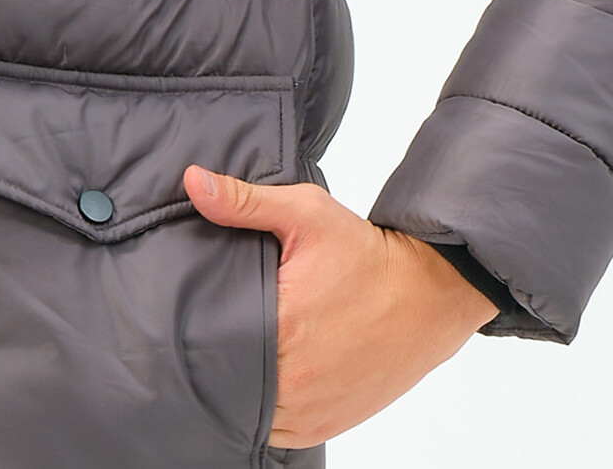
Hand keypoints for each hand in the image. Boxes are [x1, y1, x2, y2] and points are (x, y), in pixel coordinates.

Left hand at [183, 164, 500, 449]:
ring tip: (231, 352)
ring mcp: (311, 410)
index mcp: (283, 328)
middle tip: (206, 328)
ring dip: (237, 387)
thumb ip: (243, 202)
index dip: (192, 328)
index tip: (184, 310)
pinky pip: (278, 431)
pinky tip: (258, 379)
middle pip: (226, 380)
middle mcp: (295, 380)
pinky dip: (265, 410)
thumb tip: (192, 182)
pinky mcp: (327, 424)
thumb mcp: (305, 212)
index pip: (209, 342)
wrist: (427, 294)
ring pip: (248, 411)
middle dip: (213, 356)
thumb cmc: (366, 254)